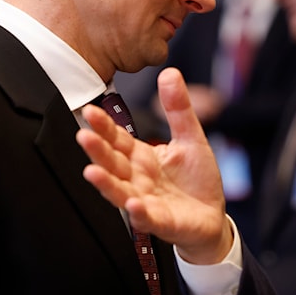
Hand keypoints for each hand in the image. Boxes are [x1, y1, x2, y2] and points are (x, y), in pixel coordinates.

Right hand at [76, 68, 232, 263]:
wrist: (213, 215)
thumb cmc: (196, 180)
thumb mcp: (191, 138)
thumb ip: (178, 109)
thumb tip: (169, 72)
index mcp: (141, 157)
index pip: (117, 139)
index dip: (104, 126)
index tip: (90, 110)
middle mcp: (137, 179)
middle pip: (112, 163)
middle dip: (97, 150)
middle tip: (82, 136)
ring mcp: (145, 201)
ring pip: (120, 191)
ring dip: (106, 183)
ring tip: (92, 172)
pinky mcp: (160, 222)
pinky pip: (146, 217)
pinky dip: (138, 212)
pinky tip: (132, 204)